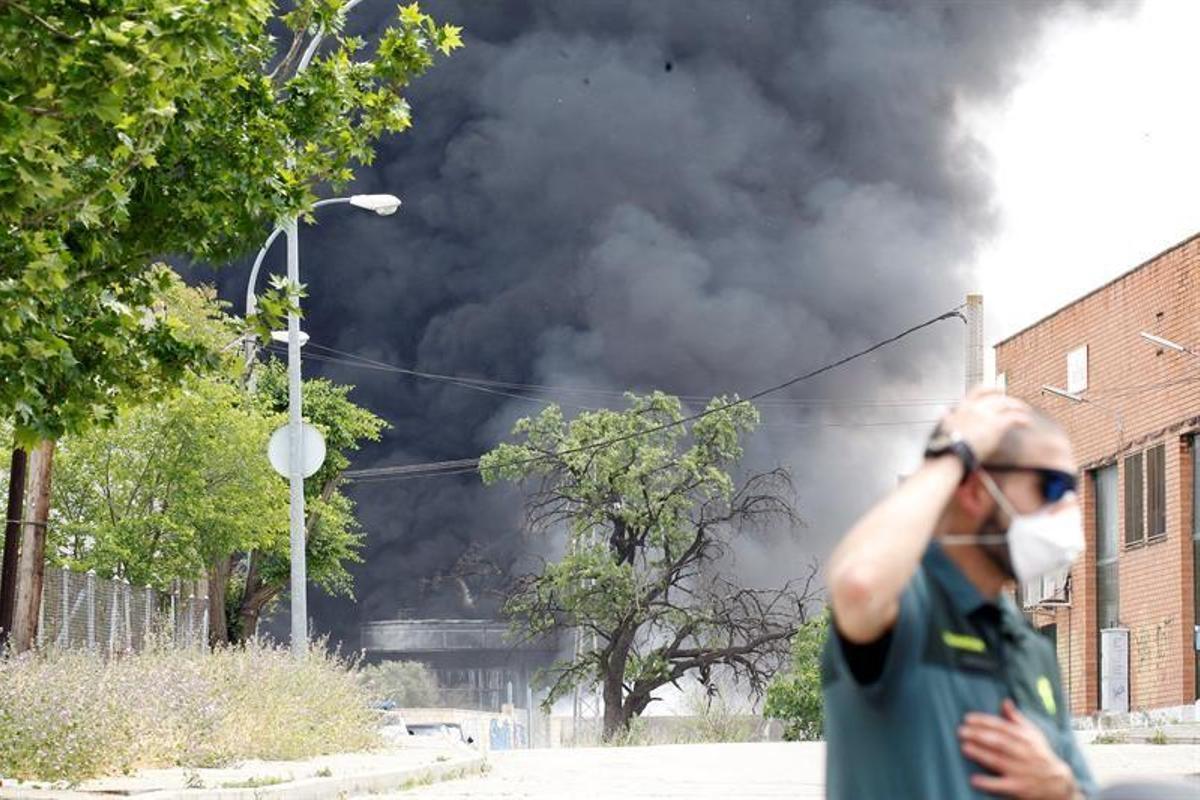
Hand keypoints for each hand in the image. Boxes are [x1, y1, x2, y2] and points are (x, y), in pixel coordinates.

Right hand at [936, 388, 1033, 463]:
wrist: (952, 452)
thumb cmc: (947, 443)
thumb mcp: (943, 425)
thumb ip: (945, 417)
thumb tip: (942, 411)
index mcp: (963, 406)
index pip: (979, 390)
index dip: (991, 388)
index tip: (998, 390)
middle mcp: (976, 407)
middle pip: (997, 398)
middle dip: (1009, 400)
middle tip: (1017, 404)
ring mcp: (987, 415)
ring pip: (1008, 405)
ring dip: (1018, 407)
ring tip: (1025, 412)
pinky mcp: (997, 424)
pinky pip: (1014, 417)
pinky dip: (1022, 419)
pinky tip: (1026, 422)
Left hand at [959, 700, 1076, 798]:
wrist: (1058, 783)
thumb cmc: (1039, 754)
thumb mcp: (1033, 734)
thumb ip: (1016, 718)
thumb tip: (1005, 701)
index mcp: (1024, 738)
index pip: (1002, 727)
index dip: (984, 721)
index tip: (967, 718)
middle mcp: (1023, 753)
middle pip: (999, 742)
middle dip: (979, 736)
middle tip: (961, 731)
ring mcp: (1021, 771)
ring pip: (999, 761)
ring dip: (981, 754)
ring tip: (965, 747)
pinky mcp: (1019, 788)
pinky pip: (1002, 785)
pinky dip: (988, 783)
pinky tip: (974, 779)